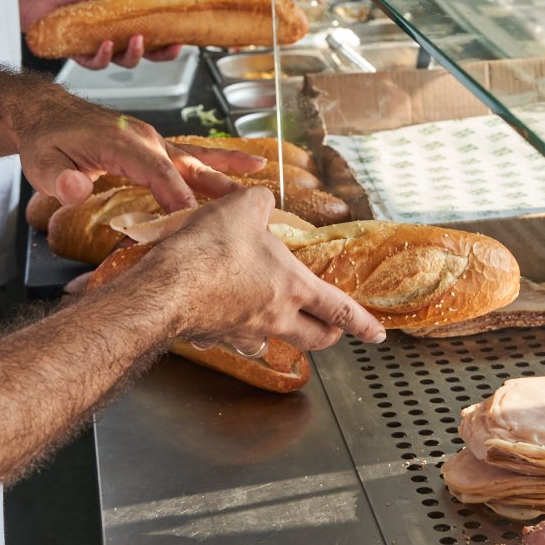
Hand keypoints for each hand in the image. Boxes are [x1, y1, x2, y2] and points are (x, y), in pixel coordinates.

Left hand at [14, 83, 266, 211]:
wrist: (47, 115)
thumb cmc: (46, 142)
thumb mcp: (42, 164)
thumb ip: (60, 178)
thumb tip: (75, 188)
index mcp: (121, 142)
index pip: (156, 171)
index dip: (176, 197)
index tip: (194, 222)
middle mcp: (144, 137)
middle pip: (187, 164)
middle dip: (217, 186)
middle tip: (247, 206)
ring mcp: (153, 139)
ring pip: (195, 156)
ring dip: (228, 169)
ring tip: (262, 175)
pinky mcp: (156, 145)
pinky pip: (191, 154)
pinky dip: (218, 160)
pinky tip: (244, 166)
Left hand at [18, 0, 180, 68]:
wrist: (37, 0)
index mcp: (122, 24)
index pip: (151, 37)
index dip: (167, 42)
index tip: (179, 40)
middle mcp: (113, 39)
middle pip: (143, 55)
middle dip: (159, 54)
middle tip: (167, 46)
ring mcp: (98, 49)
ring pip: (122, 62)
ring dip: (133, 54)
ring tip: (136, 40)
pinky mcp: (81, 56)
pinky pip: (96, 63)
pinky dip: (103, 55)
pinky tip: (104, 44)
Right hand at [122, 187, 385, 351]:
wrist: (166, 288)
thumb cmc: (211, 250)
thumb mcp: (244, 207)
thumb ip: (262, 203)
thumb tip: (263, 202)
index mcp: (293, 288)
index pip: (340, 310)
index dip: (362, 323)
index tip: (377, 335)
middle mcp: (274, 317)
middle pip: (314, 339)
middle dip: (328, 335)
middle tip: (331, 330)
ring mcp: (243, 332)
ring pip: (271, 342)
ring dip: (278, 334)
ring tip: (273, 319)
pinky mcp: (213, 336)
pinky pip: (229, 338)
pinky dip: (230, 330)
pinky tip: (219, 314)